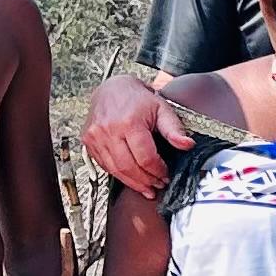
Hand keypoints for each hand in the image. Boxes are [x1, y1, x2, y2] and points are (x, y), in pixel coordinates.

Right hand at [82, 72, 190, 200]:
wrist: (112, 87)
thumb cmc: (139, 99)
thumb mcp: (162, 109)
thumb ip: (174, 129)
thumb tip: (188, 145)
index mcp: (128, 122)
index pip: (145, 158)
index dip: (158, 171)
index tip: (166, 175)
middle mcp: (108, 130)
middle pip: (128, 167)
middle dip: (145, 181)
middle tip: (157, 186)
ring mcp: (95, 137)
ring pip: (114, 170)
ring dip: (132, 183)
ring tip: (146, 188)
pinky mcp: (88, 141)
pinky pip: (104, 165)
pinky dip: (118, 174)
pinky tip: (130, 178)